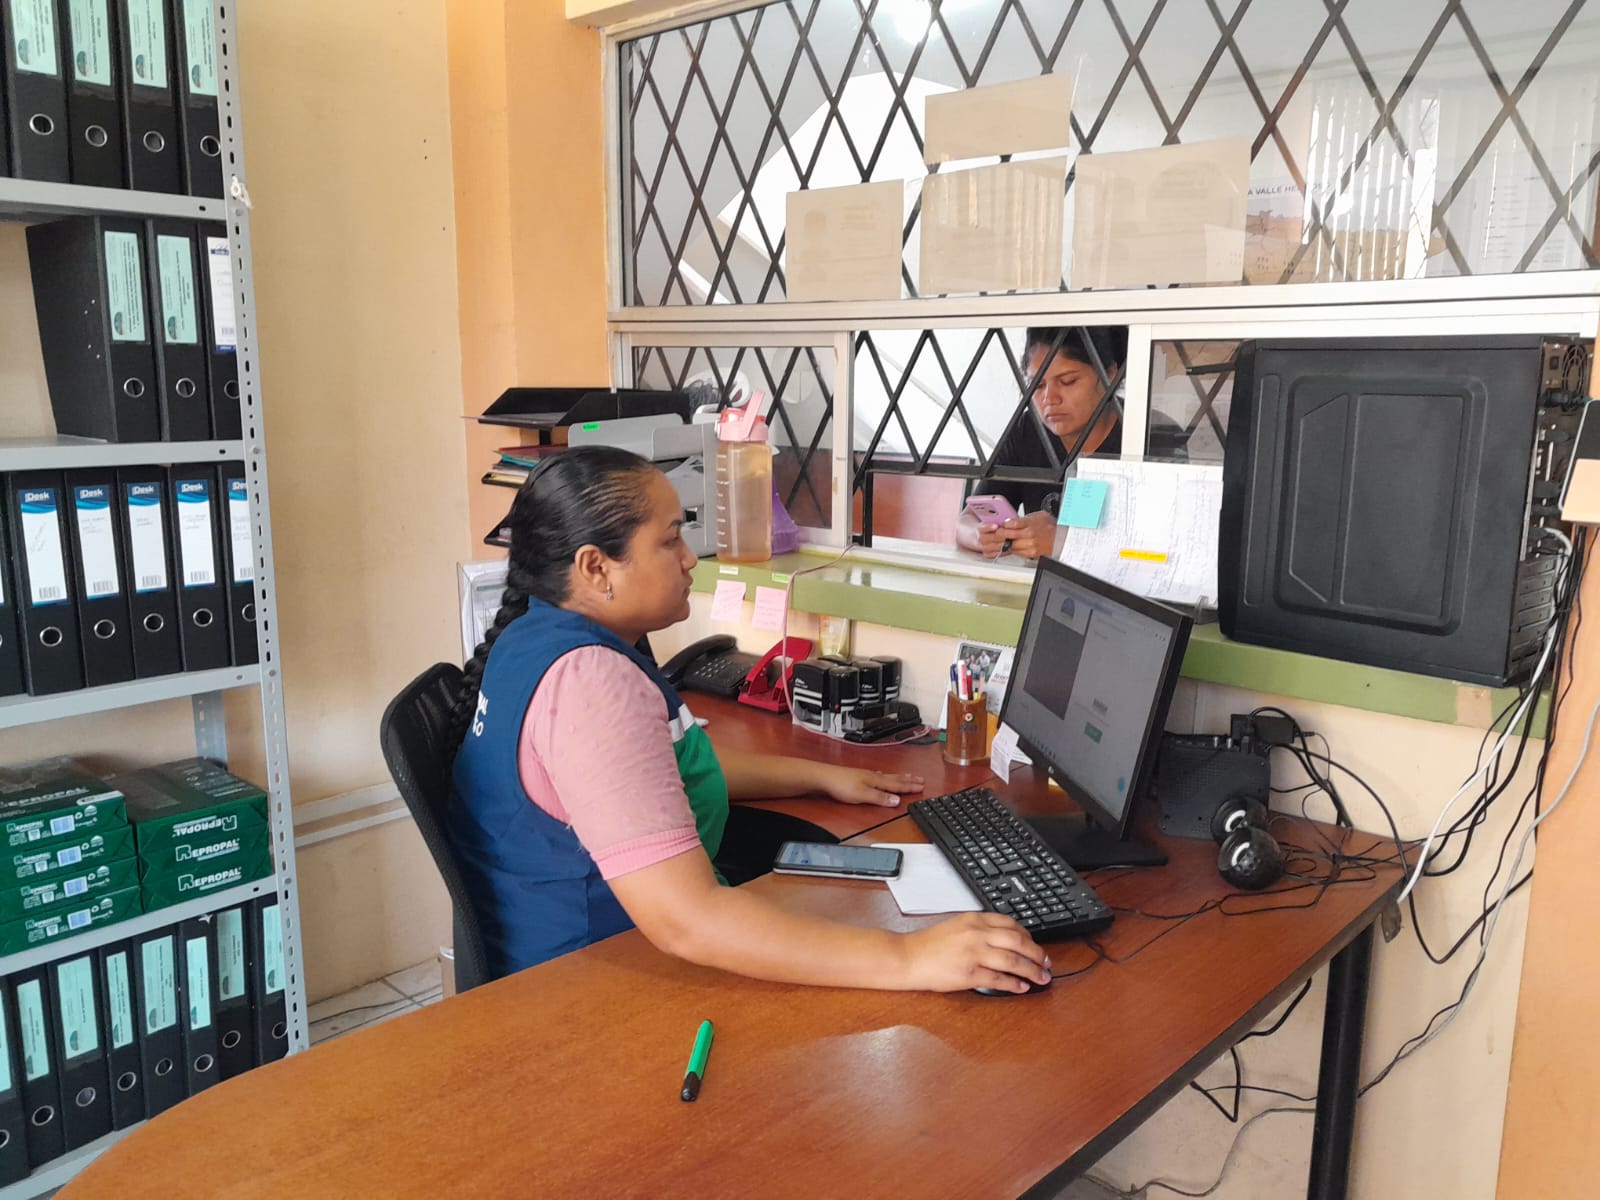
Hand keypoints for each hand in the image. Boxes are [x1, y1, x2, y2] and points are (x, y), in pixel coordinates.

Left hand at [817, 765, 923, 807]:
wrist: (824, 778)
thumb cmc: (841, 785)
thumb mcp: (863, 795)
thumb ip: (880, 798)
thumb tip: (896, 800)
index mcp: (876, 781)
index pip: (897, 785)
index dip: (910, 786)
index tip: (921, 786)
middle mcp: (873, 776)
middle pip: (895, 779)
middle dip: (909, 780)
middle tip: (921, 779)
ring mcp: (866, 775)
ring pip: (887, 776)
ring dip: (899, 777)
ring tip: (908, 776)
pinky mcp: (858, 776)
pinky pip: (878, 775)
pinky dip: (885, 776)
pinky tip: (882, 775)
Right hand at [897, 913, 1052, 992]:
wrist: (907, 957)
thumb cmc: (929, 944)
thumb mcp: (957, 926)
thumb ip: (979, 929)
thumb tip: (1004, 940)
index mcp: (974, 919)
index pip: (1011, 924)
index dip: (1028, 936)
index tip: (1035, 946)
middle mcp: (976, 933)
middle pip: (1018, 941)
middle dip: (1037, 954)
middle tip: (1047, 963)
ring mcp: (973, 953)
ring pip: (1013, 960)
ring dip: (1032, 970)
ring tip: (1041, 978)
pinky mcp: (969, 973)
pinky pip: (998, 978)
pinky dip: (1013, 983)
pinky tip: (1021, 987)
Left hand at [986, 511, 1055, 559]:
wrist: (1060, 538)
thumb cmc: (1049, 526)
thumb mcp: (1038, 515)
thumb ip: (1024, 518)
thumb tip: (1012, 520)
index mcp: (1030, 524)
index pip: (1013, 524)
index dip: (1004, 525)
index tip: (1000, 525)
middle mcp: (1029, 535)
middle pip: (1008, 536)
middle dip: (1000, 535)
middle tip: (996, 534)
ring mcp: (1029, 545)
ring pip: (1010, 546)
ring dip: (1003, 544)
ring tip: (1000, 541)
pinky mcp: (1030, 553)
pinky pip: (1016, 552)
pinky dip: (1010, 549)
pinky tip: (1008, 546)